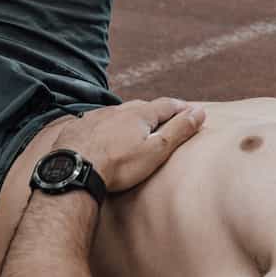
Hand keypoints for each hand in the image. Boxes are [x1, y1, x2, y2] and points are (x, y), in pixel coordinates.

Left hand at [52, 98, 205, 191]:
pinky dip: (106, 125)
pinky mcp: (77, 127)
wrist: (75, 170)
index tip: (191, 110)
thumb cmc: (119, 165)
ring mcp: (95, 117)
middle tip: (166, 116)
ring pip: (117, 112)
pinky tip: (104, 133)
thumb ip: (178, 130)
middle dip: (156, 110)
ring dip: (129, 116)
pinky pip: (96, 121)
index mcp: (140, 114)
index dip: (181, 108)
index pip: (167, 105)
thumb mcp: (156, 150)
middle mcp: (118, 110)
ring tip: (135, 125)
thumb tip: (200, 111)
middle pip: (142, 106)